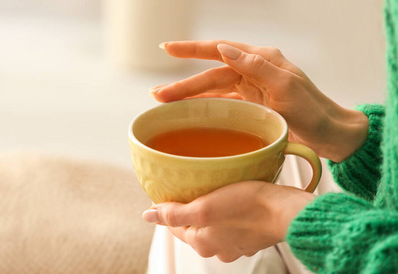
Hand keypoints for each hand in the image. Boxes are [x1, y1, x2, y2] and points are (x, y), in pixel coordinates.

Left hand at [142, 181, 314, 261]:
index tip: (172, 191)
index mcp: (201, 243)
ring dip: (211, 209)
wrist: (287, 212)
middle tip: (194, 186)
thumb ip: (174, 214)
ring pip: (213, 224)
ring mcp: (235, 244)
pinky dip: (228, 212)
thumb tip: (147, 216)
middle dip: (191, 208)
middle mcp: (217, 249)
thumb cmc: (247, 208)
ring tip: (215, 189)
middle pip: (193, 225)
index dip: (170, 208)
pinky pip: (231, 223)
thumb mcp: (204, 208)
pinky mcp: (250, 236)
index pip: (174, 226)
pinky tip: (234, 198)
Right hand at [151, 40, 368, 161]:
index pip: (219, 50)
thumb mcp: (287, 87)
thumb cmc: (313, 110)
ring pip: (212, 90)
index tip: (167, 48)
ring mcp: (251, 89)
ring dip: (189, 96)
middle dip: (183, 84)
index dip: (192, 49)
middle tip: (157, 94)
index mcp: (261, 60)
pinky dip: (204, 107)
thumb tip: (224, 49)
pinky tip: (188, 111)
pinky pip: (222, 103)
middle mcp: (253, 71)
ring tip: (164, 102)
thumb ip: (256, 66)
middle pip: (210, 76)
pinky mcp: (251, 105)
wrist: (329, 134)